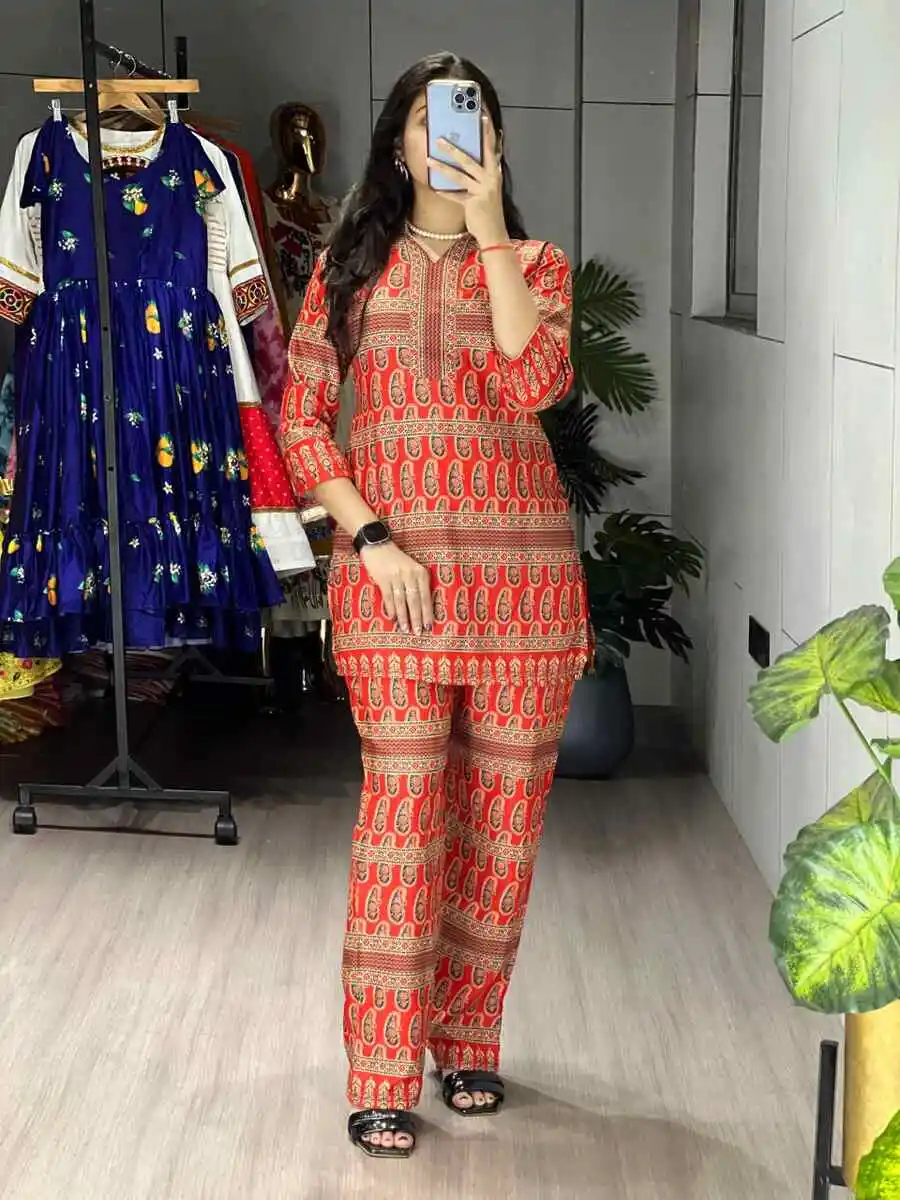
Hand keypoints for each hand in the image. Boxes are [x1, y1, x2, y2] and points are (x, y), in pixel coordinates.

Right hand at [361, 542, 433, 635]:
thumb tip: (421, 609)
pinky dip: (391, 609)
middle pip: (415, 601)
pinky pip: (388, 597)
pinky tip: (393, 618)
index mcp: (420, 572)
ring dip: (403, 617)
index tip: (429, 626)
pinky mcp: (383, 578)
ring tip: (405, 629)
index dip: (427, 612)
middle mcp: (410, 574)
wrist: (378, 545)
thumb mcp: (412, 568)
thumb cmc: (397, 560)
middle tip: (418, 632)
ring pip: (402, 601)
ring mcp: (396, 576)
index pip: (425, 596)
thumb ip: (417, 584)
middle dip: (416, 618)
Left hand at [428, 116, 507, 246]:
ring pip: (459, 176)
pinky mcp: (473, 203)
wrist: (494, 233)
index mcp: (494, 172)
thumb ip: (481, 173)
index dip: (488, 133)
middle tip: (439, 138)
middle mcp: (490, 179)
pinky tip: (434, 187)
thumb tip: (469, 159)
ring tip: (429, 159)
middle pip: (470, 159)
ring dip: (442, 167)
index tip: (483, 117)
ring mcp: (482, 191)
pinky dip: (445, 192)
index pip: (492, 148)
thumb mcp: (488, 188)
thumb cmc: (489, 210)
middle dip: (454, 149)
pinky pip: (456, 196)